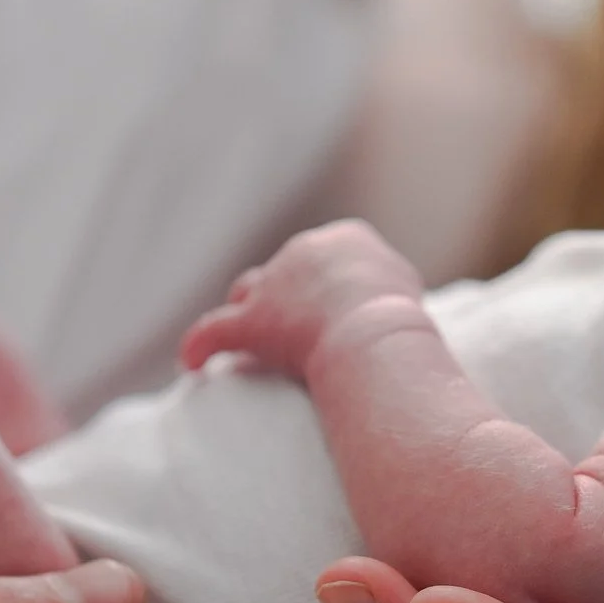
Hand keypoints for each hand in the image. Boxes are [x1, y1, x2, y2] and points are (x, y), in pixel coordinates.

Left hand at [179, 219, 426, 378]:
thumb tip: (400, 303)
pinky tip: (193, 362)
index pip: (328, 257)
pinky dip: (200, 346)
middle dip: (283, 295)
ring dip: (245, 311)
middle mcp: (305, 252)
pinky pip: (212, 332)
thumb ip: (396, 290)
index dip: (326, 283)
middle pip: (284, 271)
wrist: (377, 334)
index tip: (333, 307)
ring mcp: (274, 286)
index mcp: (347, 239)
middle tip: (291, 327)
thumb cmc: (403, 322)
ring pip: (247, 294)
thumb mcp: (411, 294)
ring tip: (241, 339)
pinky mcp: (251, 322)